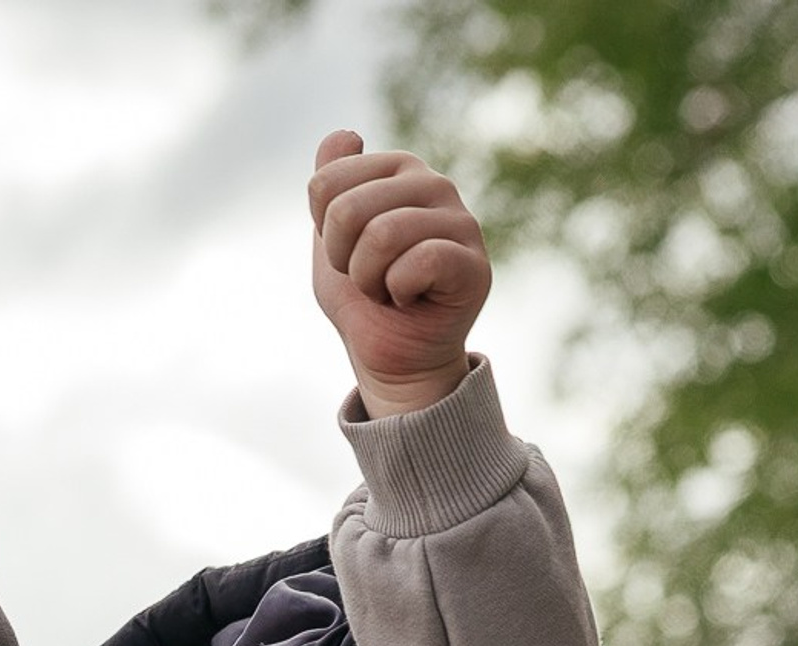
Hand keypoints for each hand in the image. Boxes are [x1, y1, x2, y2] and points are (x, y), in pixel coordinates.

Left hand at [309, 131, 490, 417]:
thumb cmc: (365, 301)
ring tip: (390, 289)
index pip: (325, 184)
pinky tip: (414, 298)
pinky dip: (398, 291)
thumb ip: (330, 189)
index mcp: (398, 171)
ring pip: (380, 236)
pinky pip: (416, 261)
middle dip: (344, 261)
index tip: (348, 254)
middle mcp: (433, 185)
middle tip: (370, 278)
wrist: (394, 359)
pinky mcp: (473, 263)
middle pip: (346, 210)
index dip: (323, 234)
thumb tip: (342, 134)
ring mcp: (459, 220)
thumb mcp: (331, 244)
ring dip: (369, 281)